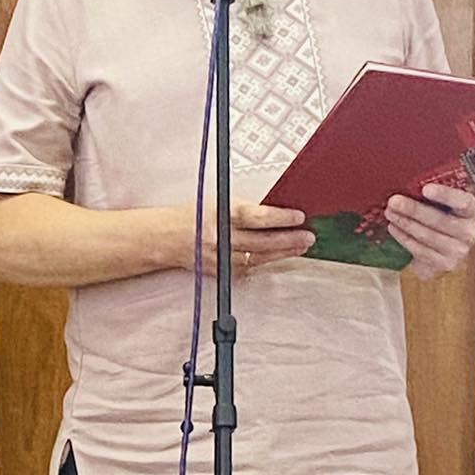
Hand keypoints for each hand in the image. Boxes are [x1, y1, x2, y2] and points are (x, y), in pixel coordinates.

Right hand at [200, 201, 315, 277]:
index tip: (298, 217)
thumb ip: (243, 209)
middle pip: (261, 241)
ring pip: (258, 258)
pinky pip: (246, 268)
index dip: (280, 218)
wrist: (166, 238)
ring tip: (300, 247)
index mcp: (219, 215)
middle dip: (288, 239)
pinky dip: (263, 262)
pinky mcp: (218, 272)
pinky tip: (276, 257)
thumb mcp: (217, 203)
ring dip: (281, 252)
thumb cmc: (191, 217)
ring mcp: (219, 258)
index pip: (256, 217)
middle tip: (308, 236)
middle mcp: (219, 238)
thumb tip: (274, 212)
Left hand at [384, 182, 474, 280]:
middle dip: (414, 210)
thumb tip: (407, 183)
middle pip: (440, 220)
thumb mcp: (442, 205)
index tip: (426, 189)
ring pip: (427, 236)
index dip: (445, 195)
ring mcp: (457, 251)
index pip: (463, 202)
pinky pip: (420, 250)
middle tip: (394, 201)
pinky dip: (404, 238)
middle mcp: (468, 232)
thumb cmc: (440, 220)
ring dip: (405, 223)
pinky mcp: (444, 264)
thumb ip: (432, 196)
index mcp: (471, 212)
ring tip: (390, 213)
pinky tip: (394, 228)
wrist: (442, 251)